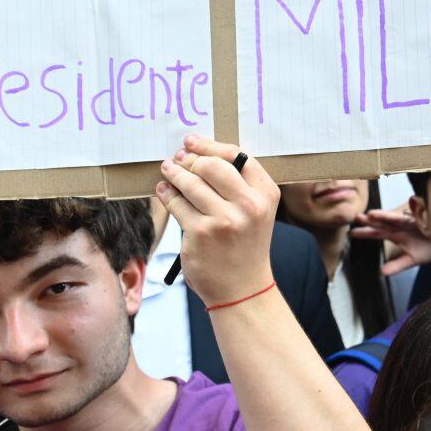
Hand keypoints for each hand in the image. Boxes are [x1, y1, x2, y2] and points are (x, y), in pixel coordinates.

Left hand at [155, 135, 276, 304]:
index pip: (237, 156)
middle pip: (211, 165)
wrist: (243, 288)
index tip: (192, 142)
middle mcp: (248, 205)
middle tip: (178, 158)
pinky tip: (164, 190)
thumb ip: (239, 185)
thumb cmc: (245, 246)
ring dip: (174, 173)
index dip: (210, 145)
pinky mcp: (200, 234)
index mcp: (266, 194)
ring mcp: (223, 220)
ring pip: (190, 183)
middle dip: (189, 159)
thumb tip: (199, 155)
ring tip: (167, 169)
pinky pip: (177, 204)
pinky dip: (167, 194)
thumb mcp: (256, 212)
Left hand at [350, 207, 430, 276]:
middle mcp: (402, 226)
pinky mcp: (426, 220)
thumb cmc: (428, 248)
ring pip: (397, 218)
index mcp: (396, 235)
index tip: (351, 233)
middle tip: (357, 217)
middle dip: (371, 220)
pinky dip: (411, 214)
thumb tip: (383, 273)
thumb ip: (397, 265)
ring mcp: (413, 222)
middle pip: (383, 222)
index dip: (365, 233)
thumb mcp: (411, 260)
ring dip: (385, 216)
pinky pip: (418, 217)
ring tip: (372, 214)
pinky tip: (406, 211)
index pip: (377, 233)